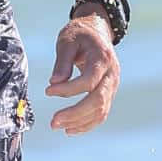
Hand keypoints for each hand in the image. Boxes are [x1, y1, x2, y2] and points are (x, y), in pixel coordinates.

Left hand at [45, 13, 119, 134]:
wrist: (96, 31)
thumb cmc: (79, 34)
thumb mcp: (67, 41)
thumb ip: (62, 62)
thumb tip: (54, 82)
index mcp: (103, 58)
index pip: (89, 80)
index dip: (69, 89)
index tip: (48, 90)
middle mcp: (112, 74)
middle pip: (98, 100)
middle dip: (75, 113)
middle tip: (53, 121)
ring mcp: (113, 86)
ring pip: (101, 111)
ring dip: (79, 122)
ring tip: (57, 125)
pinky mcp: (109, 93)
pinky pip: (101, 113)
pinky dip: (87, 124)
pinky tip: (70, 129)